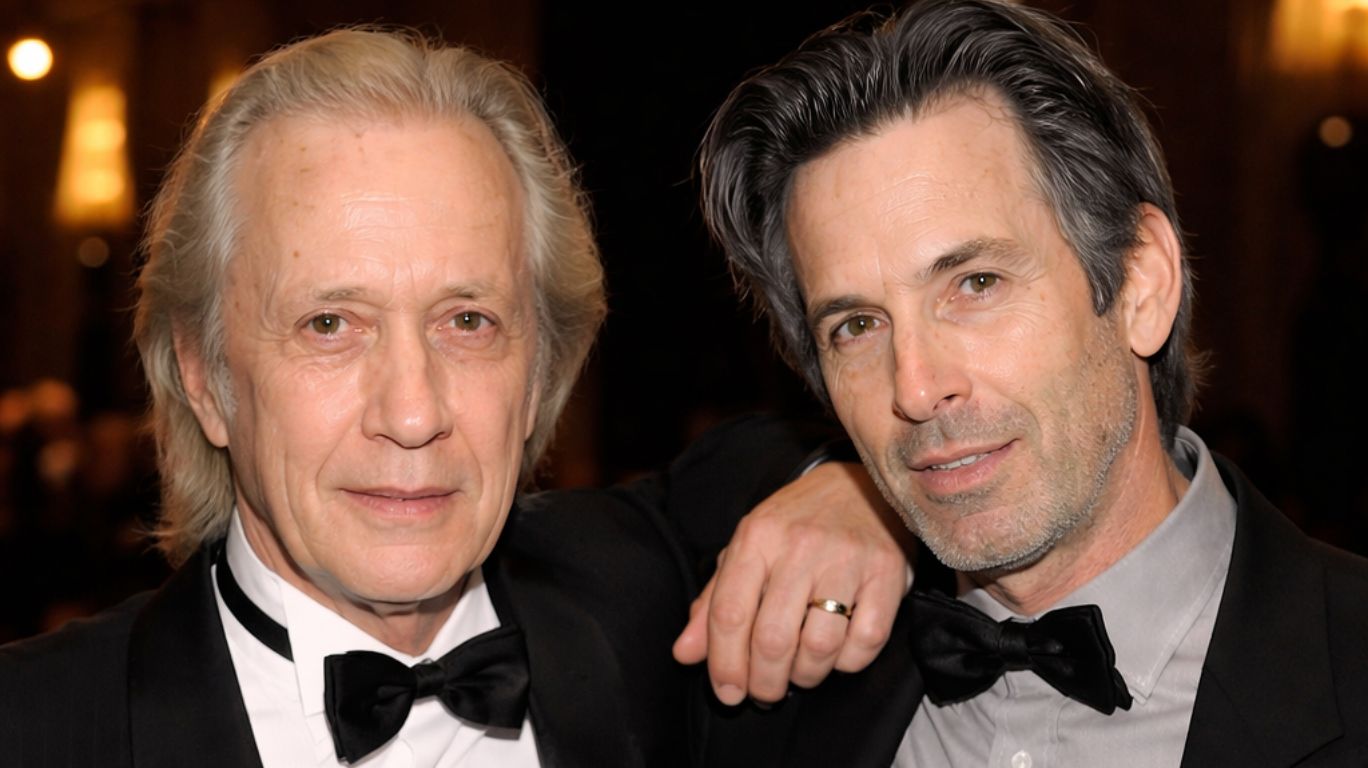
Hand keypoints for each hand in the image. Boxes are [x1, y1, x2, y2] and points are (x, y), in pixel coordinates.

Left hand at [672, 461, 914, 704]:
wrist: (861, 484)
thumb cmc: (795, 525)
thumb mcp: (747, 550)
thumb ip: (714, 603)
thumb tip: (684, 653)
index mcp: (756, 537)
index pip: (729, 614)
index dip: (724, 665)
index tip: (728, 693)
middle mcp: (800, 546)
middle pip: (772, 639)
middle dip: (764, 682)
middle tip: (765, 693)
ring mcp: (847, 559)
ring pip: (819, 647)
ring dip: (805, 676)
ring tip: (799, 673)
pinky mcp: (887, 574)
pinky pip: (865, 641)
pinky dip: (846, 662)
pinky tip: (836, 654)